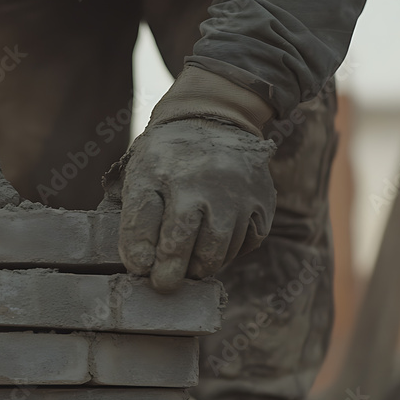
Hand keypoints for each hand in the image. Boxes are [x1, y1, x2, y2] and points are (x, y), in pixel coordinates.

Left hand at [116, 118, 275, 291]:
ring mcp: (240, 193)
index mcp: (171, 179)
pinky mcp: (264, 199)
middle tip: (168, 280)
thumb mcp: (141, 178)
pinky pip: (250, 241)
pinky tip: (217, 239)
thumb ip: (136, 221)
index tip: (147, 274)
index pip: (159, 233)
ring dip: (205, 263)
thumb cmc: (168, 158)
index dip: (151, 262)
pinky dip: (233, 249)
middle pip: (194, 249)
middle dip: (178, 271)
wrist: (213, 119)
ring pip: (222, 251)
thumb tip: (140, 266)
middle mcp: (209, 186)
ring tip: (191, 260)